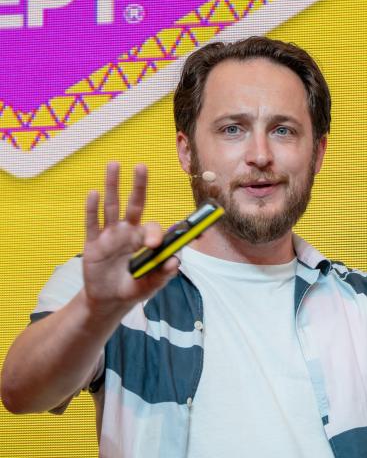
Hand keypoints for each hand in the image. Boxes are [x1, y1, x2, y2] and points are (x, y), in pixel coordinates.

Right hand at [82, 162, 178, 314]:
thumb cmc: (133, 289)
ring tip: (113, 164)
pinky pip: (92, 223)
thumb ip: (163, 274)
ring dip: (112, 186)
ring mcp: (110, 235)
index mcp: (144, 240)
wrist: (108, 301)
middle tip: (141, 166)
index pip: (152, 228)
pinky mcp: (92, 243)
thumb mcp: (149, 286)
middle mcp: (128, 232)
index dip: (155, 233)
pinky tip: (93, 193)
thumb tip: (176, 261)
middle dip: (138, 186)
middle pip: (134, 204)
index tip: (153, 245)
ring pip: (111, 206)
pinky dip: (92, 209)